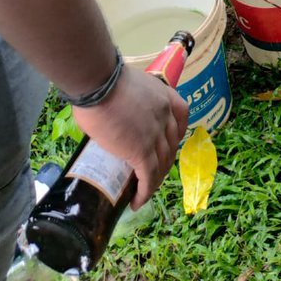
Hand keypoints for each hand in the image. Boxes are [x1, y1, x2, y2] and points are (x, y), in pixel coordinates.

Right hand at [72, 66, 189, 208]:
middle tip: (148, 172)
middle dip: (162, 161)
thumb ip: (129, 100)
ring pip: (162, 164)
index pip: (181, 115)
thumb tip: (114, 112)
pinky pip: (148, 177)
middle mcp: (165, 114)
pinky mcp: (141, 150)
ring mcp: (155, 134)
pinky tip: (136, 201)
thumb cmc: (102, 79)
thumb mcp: (125, 85)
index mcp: (162, 95)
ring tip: (142, 192)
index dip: (177, 132)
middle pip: (171, 144)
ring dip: (154, 181)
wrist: (98, 82)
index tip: (167, 142)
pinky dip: (144, 192)